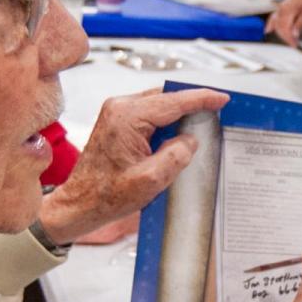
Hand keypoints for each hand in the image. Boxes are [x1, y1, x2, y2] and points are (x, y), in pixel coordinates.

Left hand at [38, 88, 228, 243]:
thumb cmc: (108, 195)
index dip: (202, 98)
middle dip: (192, 104)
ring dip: (179, 114)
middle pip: (167, 97)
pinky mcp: (116, 121)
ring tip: (200, 126)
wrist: (80, 203)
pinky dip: (166, 120)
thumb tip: (190, 139)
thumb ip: (176, 155)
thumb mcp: (152, 180)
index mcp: (128, 117)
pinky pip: (149, 113)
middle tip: (216, 113)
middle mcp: (120, 108)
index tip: (222, 99)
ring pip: (159, 104)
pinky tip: (177, 134)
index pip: (174, 101)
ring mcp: (116, 112)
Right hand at [270, 0, 301, 44]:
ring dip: (281, 33)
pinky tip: (269, 30)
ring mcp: (281, 7)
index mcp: (288, 11)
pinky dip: (272, 24)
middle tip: (294, 44)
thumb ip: (299, 25)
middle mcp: (281, 9)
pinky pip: (274, 17)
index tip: (295, 45)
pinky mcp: (282, 6)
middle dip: (285, 37)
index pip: (285, 30)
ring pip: (276, 23)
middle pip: (279, 28)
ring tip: (288, 40)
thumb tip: (294, 36)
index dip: (289, 39)